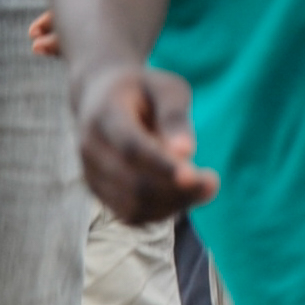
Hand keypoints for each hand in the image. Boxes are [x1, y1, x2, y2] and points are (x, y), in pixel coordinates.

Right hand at [72, 64, 215, 223]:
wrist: (102, 96)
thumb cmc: (144, 90)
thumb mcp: (166, 89)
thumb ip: (175, 117)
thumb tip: (186, 153)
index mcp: (105, 117)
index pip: (131, 149)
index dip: (162, 165)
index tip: (194, 175)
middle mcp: (91, 150)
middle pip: (132, 183)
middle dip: (176, 190)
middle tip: (212, 181)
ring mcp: (92, 174)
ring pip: (131, 206)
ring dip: (172, 204)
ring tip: (205, 186)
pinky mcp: (100, 192)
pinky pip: (130, 215)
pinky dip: (161, 212)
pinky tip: (186, 195)